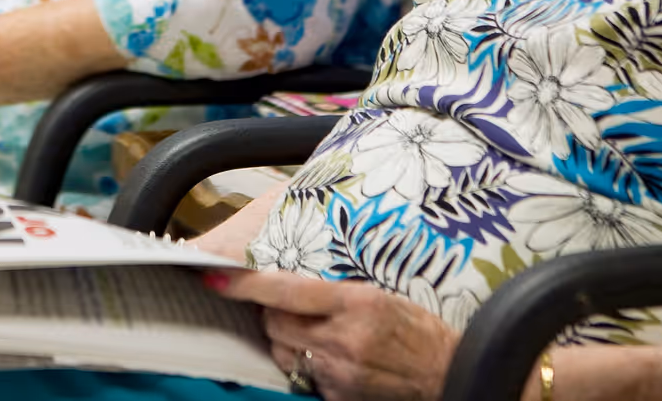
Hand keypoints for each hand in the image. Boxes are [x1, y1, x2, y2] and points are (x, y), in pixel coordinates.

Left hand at [206, 269, 458, 400]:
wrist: (449, 372)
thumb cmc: (418, 329)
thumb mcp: (380, 295)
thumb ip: (334, 293)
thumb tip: (285, 286)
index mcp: (355, 304)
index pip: (285, 290)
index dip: (245, 284)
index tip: (213, 274)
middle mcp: (342, 340)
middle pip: (275, 323)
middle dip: (270, 312)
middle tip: (285, 304)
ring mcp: (339, 373)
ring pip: (282, 350)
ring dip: (284, 338)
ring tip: (313, 331)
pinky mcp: (338, 396)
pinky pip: (302, 376)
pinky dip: (306, 363)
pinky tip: (329, 356)